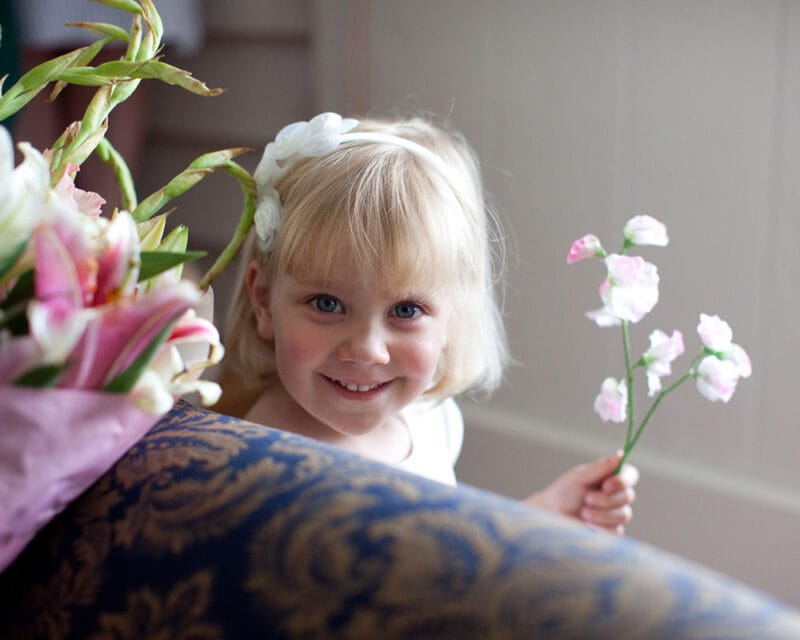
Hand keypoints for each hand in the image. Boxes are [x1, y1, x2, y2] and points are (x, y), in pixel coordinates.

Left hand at [523, 451, 638, 534]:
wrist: (552, 516)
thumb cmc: (563, 493)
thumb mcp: (580, 477)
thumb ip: (601, 467)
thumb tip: (620, 454)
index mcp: (610, 477)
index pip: (630, 475)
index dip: (623, 480)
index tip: (606, 485)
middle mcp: (616, 494)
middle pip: (628, 496)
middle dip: (605, 499)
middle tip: (586, 499)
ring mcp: (615, 513)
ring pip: (624, 514)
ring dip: (601, 514)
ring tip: (583, 512)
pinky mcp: (612, 530)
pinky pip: (616, 530)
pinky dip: (600, 526)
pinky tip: (587, 524)